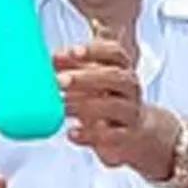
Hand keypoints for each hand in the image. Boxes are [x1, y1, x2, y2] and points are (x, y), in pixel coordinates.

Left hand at [55, 40, 173, 176]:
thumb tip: (52, 59)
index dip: (95, 51)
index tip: (73, 52)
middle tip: (59, 80)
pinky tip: (72, 132)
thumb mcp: (92, 80)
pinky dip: (90, 134)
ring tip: (61, 106)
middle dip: (86, 77)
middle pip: (115, 77)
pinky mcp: (126, 136)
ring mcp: (130, 112)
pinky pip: (111, 136)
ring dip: (84, 105)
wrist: (135, 131)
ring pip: (114, 106)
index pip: (115, 53)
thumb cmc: (107, 98)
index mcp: (121, 68)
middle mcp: (129, 88)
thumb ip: (73, 67)